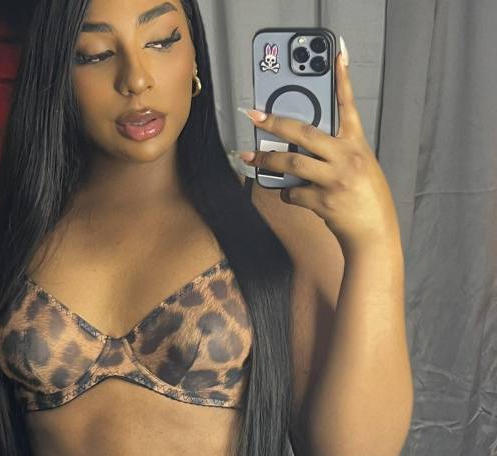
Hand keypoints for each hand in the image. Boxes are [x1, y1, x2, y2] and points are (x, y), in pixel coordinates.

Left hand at [238, 52, 400, 252]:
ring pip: (291, 163)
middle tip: (254, 116)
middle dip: (274, 123)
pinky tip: (289, 194)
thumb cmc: (365, 197)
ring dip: (266, 161)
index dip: (343, 79)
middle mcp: (346, 158)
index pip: (348, 106)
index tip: (337, 55)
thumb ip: (335, 152)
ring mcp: (334, 180)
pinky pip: (294, 193)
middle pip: (304, 132)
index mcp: (356, 144)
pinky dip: (286, 193)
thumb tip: (300, 146)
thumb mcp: (358, 166)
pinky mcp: (324, 201)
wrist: (374, 232)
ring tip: (249, 159)